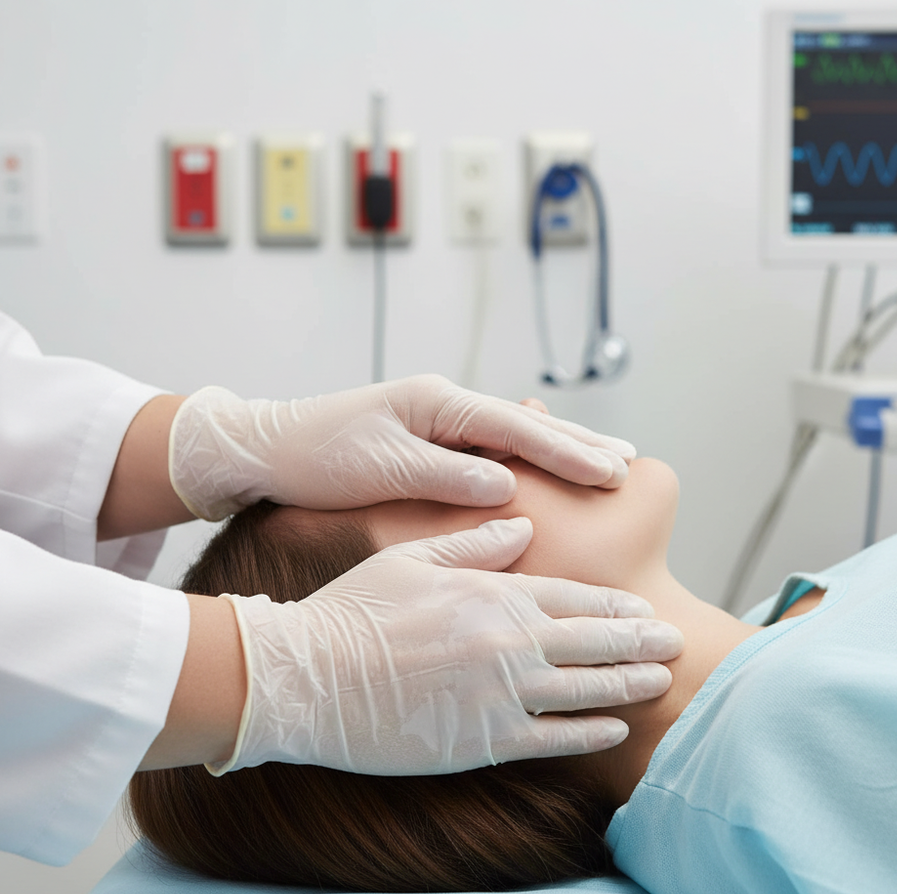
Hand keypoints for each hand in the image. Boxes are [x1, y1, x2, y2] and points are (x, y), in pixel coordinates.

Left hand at [169, 375, 636, 519]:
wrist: (269, 449)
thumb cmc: (318, 456)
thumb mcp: (382, 469)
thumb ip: (446, 477)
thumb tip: (506, 487)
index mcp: (437, 403)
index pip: (515, 428)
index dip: (564, 452)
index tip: (608, 471)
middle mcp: (443, 404)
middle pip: (524, 422)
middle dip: (577, 442)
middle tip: (627, 462)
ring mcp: (438, 419)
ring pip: (513, 433)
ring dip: (559, 446)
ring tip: (606, 458)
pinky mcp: (429, 439)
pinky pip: (491, 447)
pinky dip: (526, 457)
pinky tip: (546, 466)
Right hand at [210, 518, 681, 775]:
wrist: (308, 676)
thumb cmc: (353, 611)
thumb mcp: (410, 557)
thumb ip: (472, 541)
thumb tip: (521, 525)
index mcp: (492, 592)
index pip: (574, 597)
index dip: (616, 608)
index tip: (644, 611)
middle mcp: (508, 641)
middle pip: (593, 642)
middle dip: (639, 643)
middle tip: (674, 645)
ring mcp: (501, 693)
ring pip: (586, 690)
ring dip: (629, 685)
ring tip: (661, 683)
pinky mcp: (483, 739)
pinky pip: (554, 738)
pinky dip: (590, 733)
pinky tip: (614, 728)